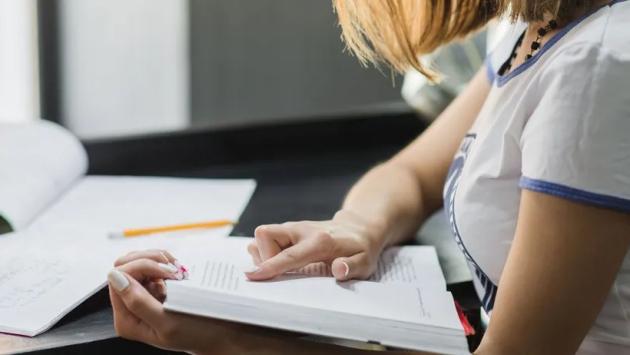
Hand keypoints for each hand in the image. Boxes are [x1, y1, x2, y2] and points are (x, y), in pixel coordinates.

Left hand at [108, 249, 256, 353]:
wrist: (220, 334)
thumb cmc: (197, 333)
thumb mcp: (168, 322)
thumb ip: (138, 302)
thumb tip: (116, 277)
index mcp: (128, 320)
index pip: (118, 279)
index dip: (141, 268)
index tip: (167, 272)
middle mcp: (130, 307)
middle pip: (125, 266)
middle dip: (149, 261)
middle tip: (173, 269)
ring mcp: (142, 295)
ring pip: (137, 261)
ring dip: (159, 260)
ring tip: (179, 271)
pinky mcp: (154, 287)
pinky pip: (151, 264)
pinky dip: (166, 262)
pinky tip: (179, 272)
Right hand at [246, 210, 386, 280]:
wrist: (359, 228)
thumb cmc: (361, 249)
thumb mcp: (365, 262)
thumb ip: (352, 267)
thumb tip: (338, 269)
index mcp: (319, 241)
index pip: (289, 254)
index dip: (270, 266)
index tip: (252, 275)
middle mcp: (301, 230)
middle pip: (264, 235)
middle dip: (263, 256)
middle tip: (279, 273)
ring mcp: (293, 228)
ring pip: (262, 235)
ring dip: (264, 254)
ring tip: (283, 266)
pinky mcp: (288, 230)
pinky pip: (266, 238)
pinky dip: (267, 251)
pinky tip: (283, 260)